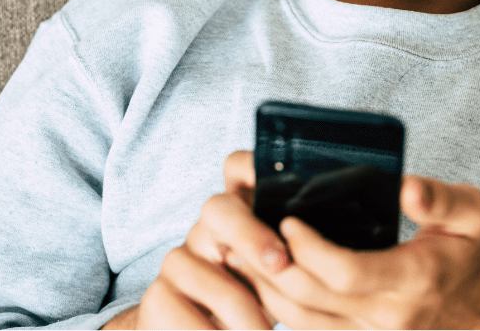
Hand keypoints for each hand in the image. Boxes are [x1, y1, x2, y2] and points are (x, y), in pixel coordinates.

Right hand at [104, 153, 286, 328]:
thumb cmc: (259, 300)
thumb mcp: (282, 274)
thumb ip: (296, 255)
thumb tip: (323, 250)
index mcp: (242, 212)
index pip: (239, 168)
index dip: (252, 168)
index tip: (283, 184)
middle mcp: (207, 228)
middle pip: (218, 209)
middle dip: (251, 235)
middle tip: (280, 266)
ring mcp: (179, 259)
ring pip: (203, 269)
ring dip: (241, 307)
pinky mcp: (157, 296)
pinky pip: (175, 311)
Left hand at [224, 154, 479, 328]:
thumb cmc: (471, 253)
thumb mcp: (472, 214)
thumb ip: (441, 198)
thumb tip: (407, 188)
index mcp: (415, 278)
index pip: (346, 272)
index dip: (309, 248)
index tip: (288, 219)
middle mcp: (388, 315)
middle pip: (311, 299)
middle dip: (273, 266)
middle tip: (250, 230)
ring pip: (301, 322)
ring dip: (267, 289)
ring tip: (246, 251)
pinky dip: (280, 307)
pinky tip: (266, 278)